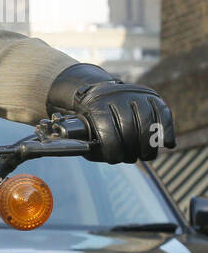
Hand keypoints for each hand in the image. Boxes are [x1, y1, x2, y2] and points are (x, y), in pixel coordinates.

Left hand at [48, 64, 174, 163]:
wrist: (101, 93)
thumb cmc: (92, 119)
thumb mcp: (85, 128)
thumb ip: (92, 146)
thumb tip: (110, 158)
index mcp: (97, 104)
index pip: (107, 128)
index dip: (113, 148)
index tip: (115, 159)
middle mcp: (118, 96)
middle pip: (129, 126)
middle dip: (133, 148)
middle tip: (133, 159)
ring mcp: (137, 94)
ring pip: (147, 121)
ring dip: (149, 144)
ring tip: (146, 156)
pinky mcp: (152, 95)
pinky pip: (164, 113)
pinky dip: (167, 130)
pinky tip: (167, 144)